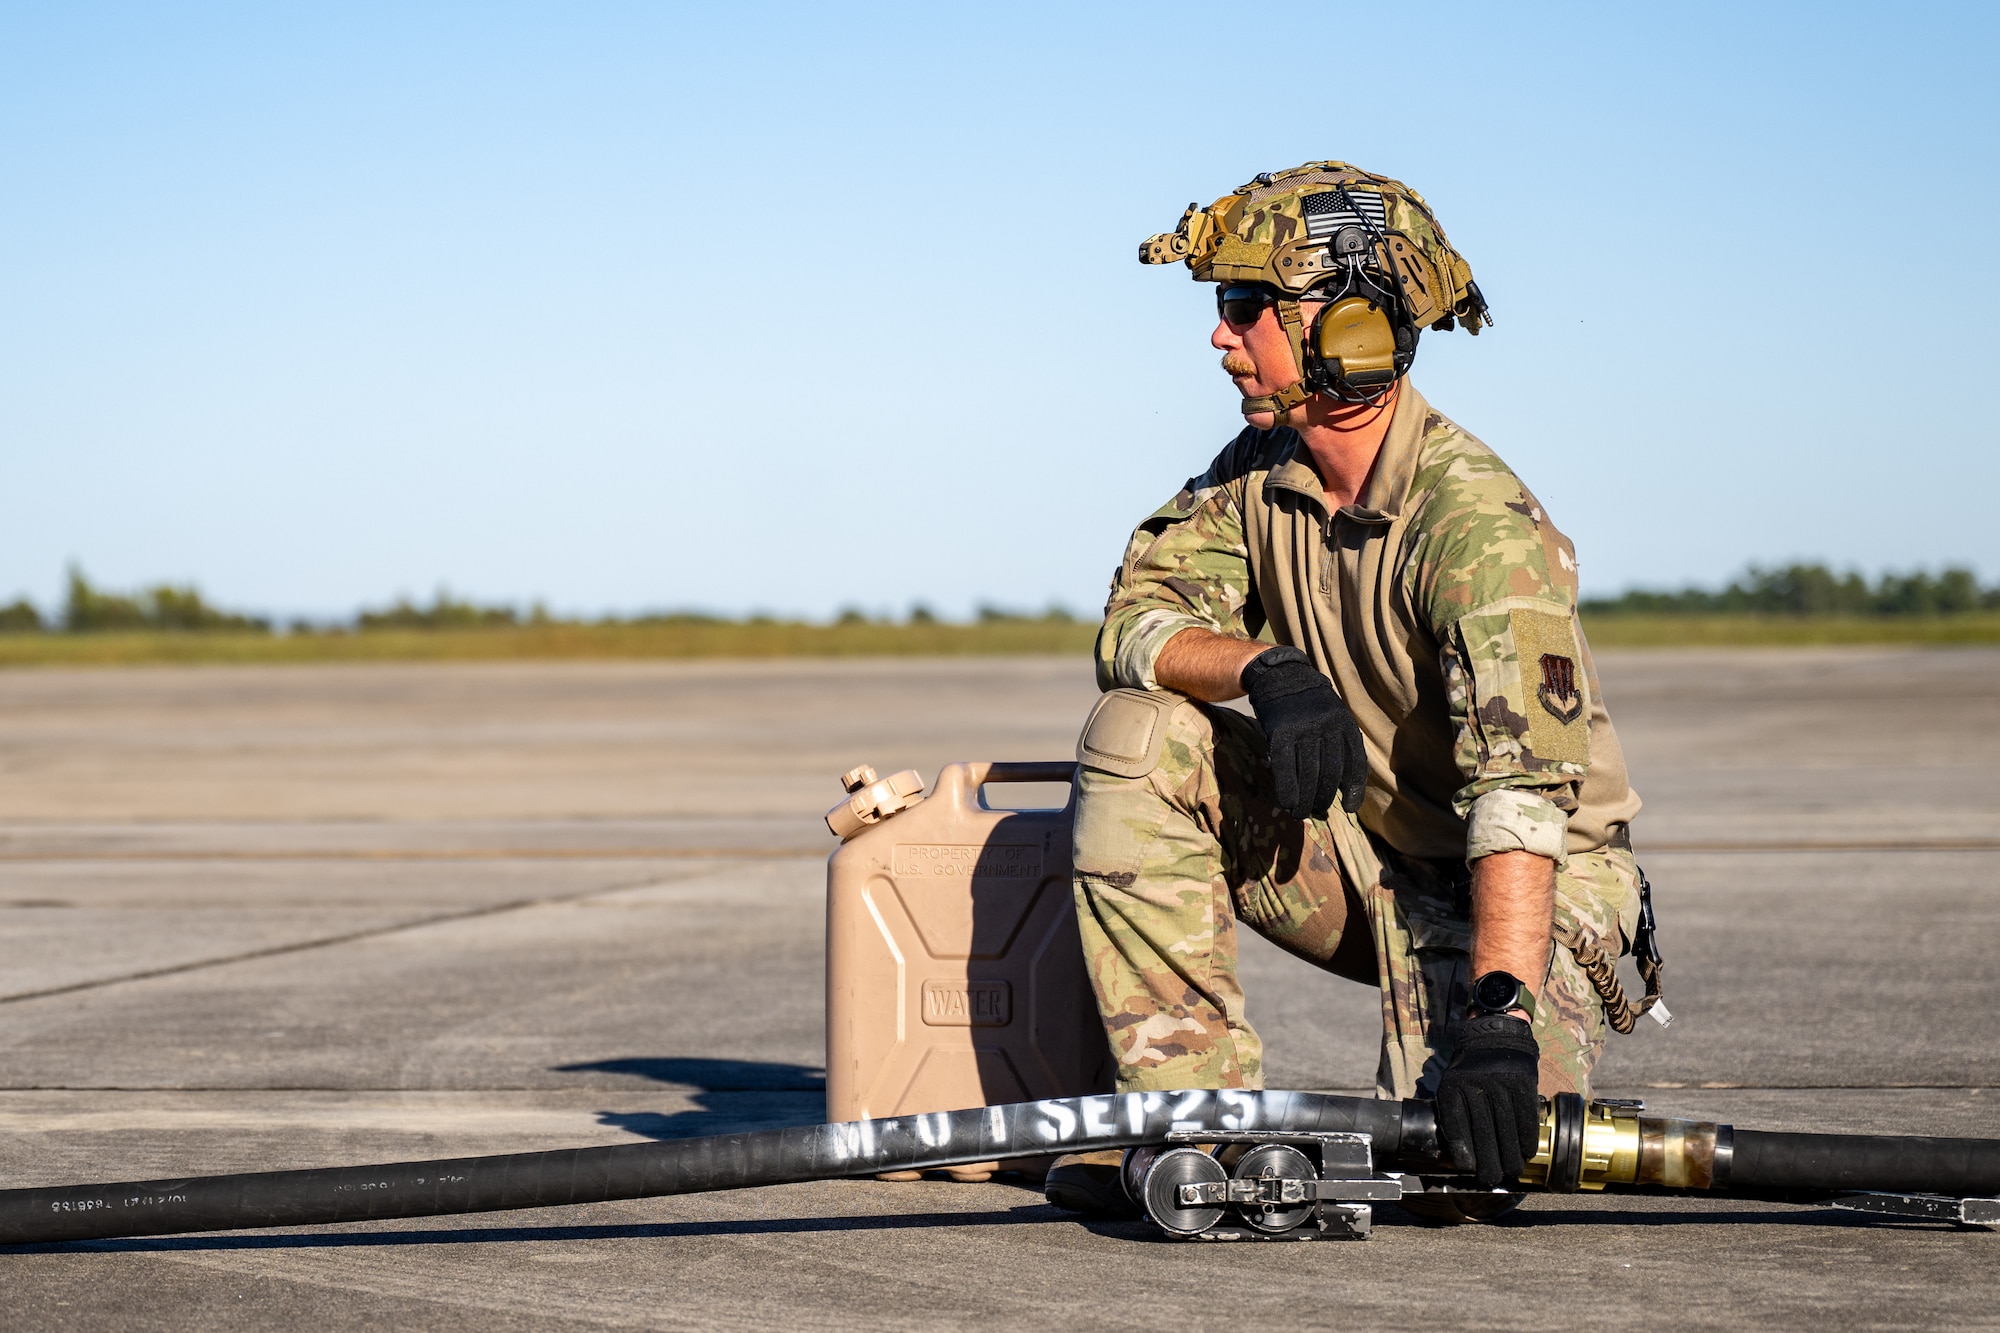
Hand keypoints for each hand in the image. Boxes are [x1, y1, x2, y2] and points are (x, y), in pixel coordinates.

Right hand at [1238, 646, 1366, 818]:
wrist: (1279, 676)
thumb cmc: (1308, 704)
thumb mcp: (1332, 716)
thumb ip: (1337, 743)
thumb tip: (1339, 784)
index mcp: (1345, 723)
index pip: (1355, 763)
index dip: (1353, 789)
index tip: (1349, 808)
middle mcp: (1328, 726)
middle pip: (1330, 772)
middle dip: (1324, 797)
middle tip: (1318, 811)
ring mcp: (1303, 729)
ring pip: (1308, 774)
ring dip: (1305, 799)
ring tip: (1301, 812)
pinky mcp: (1280, 733)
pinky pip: (1286, 768)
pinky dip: (1287, 789)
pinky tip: (1288, 803)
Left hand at [1434, 1012, 1542, 1188]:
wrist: (1495, 1035)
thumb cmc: (1471, 1068)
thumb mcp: (1454, 1082)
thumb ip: (1456, 1110)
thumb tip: (1460, 1149)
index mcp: (1453, 1086)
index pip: (1455, 1123)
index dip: (1461, 1149)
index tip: (1467, 1168)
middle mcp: (1475, 1085)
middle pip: (1482, 1130)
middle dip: (1487, 1160)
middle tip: (1490, 1179)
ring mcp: (1500, 1083)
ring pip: (1506, 1126)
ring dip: (1510, 1154)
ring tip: (1510, 1171)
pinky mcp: (1522, 1083)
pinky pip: (1525, 1115)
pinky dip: (1526, 1136)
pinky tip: (1526, 1152)